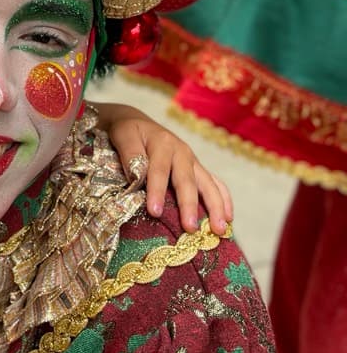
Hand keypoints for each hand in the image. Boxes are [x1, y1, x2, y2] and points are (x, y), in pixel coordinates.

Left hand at [101, 104, 232, 234]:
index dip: (157, 191)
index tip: (155, 212)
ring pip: (208, 184)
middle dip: (189, 205)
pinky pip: (216, 184)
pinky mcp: (198, 169)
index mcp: (163, 143)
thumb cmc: (129, 133)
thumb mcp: (123, 136)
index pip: (159, 170)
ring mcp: (193, 161)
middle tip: (189, 227)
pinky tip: (228, 219)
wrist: (137, 122)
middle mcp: (182, 152)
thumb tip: (136, 176)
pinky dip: (224, 200)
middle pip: (187, 181)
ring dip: (215, 207)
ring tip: (218, 229)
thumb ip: (129, 154)